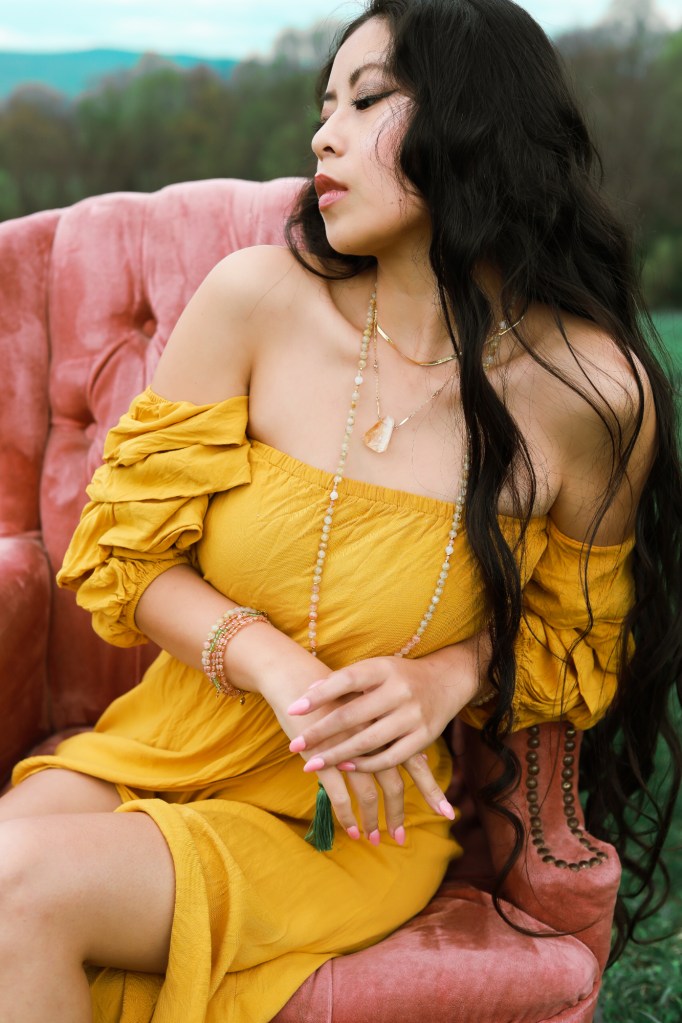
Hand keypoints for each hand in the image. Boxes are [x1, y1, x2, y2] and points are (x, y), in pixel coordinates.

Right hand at [259, 664, 427, 843]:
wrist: (299, 680)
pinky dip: (347, 816)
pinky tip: (351, 831)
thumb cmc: (337, 695)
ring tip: (374, 839)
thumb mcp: (370, 709)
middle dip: (396, 814)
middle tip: (399, 838)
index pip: (414, 763)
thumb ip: (396, 734)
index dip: (430, 790)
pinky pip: (340, 796)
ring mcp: (350, 750)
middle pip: (393, 784)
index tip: (448, 814)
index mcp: (388, 726)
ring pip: (367, 794)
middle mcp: (373, 739)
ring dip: (371, 820)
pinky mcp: (325, 759)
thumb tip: (423, 757)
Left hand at [285, 648, 479, 811]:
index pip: (346, 680)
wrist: (445, 681)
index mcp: (383, 668)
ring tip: (312, 764)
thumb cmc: (397, 676)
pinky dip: (365, 765)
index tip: (293, 708)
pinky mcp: (424, 737)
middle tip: (294, 746)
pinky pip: (390, 757)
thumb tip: (307, 691)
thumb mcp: (375, 668)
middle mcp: (399, 690)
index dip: (319, 695)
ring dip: (337, 755)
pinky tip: (344, 767)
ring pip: (368, 741)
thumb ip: (344, 680)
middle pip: (353, 715)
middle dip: (320, 733)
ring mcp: (413, 715)